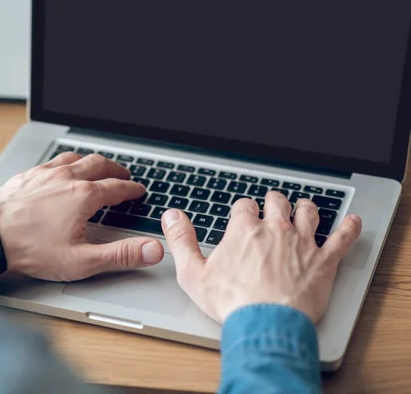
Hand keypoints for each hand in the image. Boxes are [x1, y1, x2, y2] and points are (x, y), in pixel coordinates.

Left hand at [0, 153, 163, 280]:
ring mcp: (44, 174)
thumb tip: (152, 249)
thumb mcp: (82, 260)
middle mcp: (66, 178)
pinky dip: (66, 162)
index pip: (117, 187)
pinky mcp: (27, 175)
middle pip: (99, 165)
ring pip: (75, 157)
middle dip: (115, 169)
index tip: (138, 190)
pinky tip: (61, 169)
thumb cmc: (29, 250)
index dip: (131, 189)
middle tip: (123, 174)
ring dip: (91, 161)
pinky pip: (52, 160)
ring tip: (97, 166)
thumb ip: (121, 254)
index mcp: (83, 196)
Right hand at [161, 191, 361, 322]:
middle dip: (273, 202)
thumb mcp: (192, 272)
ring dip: (305, 207)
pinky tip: (352, 221)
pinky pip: (341, 238)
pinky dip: (348, 228)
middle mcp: (275, 230)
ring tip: (304, 207)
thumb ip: (181, 240)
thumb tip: (172, 216)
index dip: (243, 209)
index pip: (244, 206)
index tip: (243, 214)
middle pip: (277, 203)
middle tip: (272, 205)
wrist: (265, 323)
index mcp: (244, 230)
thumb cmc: (231, 301)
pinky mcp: (323, 261)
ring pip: (308, 212)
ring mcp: (302, 243)